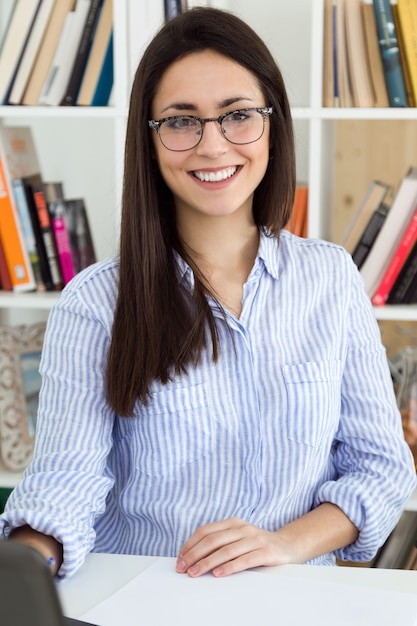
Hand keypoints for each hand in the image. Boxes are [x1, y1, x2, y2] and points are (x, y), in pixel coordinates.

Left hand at [175, 517, 291, 577]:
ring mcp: (254, 539)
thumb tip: (192, 557)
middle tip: (183, 568)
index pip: (205, 531)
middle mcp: (242, 528)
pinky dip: (229, 567)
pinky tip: (218, 574)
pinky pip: (244, 560)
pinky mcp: (265, 551)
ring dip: (207, 563)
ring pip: (225, 550)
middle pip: (213, 540)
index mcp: (233, 522)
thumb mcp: (237, 538)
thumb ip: (220, 543)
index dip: (190, 544)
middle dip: (194, 555)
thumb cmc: (256, 545)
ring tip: (195, 573)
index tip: (180, 558)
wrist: (287, 545)